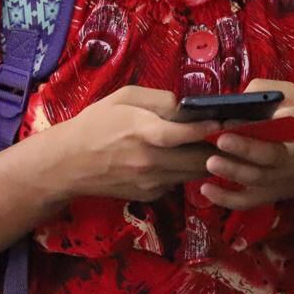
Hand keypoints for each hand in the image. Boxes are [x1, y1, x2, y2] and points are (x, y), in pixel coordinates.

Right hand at [48, 85, 219, 201]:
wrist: (68, 164)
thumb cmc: (96, 124)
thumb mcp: (124, 98)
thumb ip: (159, 99)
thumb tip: (187, 106)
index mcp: (142, 132)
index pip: (182, 134)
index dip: (207, 128)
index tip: (225, 121)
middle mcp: (149, 161)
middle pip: (199, 160)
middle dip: (216, 147)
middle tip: (224, 134)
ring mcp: (150, 182)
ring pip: (194, 174)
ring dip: (204, 160)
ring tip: (203, 145)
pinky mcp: (149, 195)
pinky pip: (178, 182)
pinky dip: (184, 172)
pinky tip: (176, 159)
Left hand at [199, 79, 293, 209]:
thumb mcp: (293, 97)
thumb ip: (267, 91)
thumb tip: (239, 97)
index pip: (287, 125)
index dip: (265, 122)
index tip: (238, 115)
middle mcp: (290, 156)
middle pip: (270, 155)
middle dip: (246, 148)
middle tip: (221, 139)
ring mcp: (277, 178)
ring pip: (256, 179)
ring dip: (232, 171)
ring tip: (211, 161)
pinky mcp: (266, 195)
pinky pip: (247, 201)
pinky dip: (226, 199)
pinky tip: (205, 189)